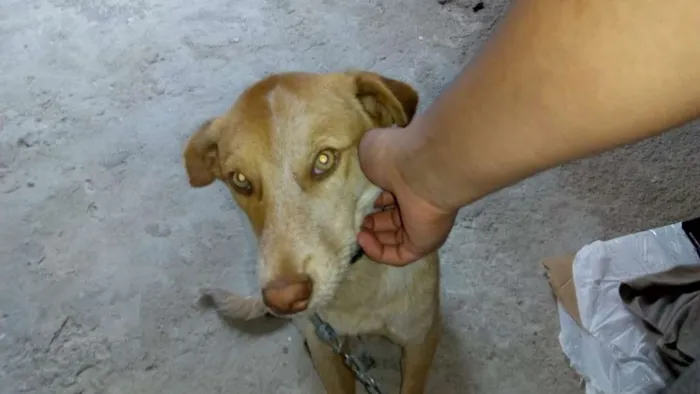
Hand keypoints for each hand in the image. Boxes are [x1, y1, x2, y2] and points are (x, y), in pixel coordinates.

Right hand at [356, 124, 457, 265]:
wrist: (420, 167)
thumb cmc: (395, 153)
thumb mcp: (370, 150)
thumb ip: (365, 162)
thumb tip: (364, 168)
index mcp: (408, 179)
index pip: (389, 196)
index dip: (370, 201)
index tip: (353, 202)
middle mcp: (417, 202)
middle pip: (391, 219)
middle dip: (370, 222)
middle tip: (352, 219)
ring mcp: (422, 224)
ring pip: (394, 239)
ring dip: (371, 238)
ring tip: (354, 231)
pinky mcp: (423, 244)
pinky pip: (398, 255)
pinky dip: (378, 251)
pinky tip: (362, 241)